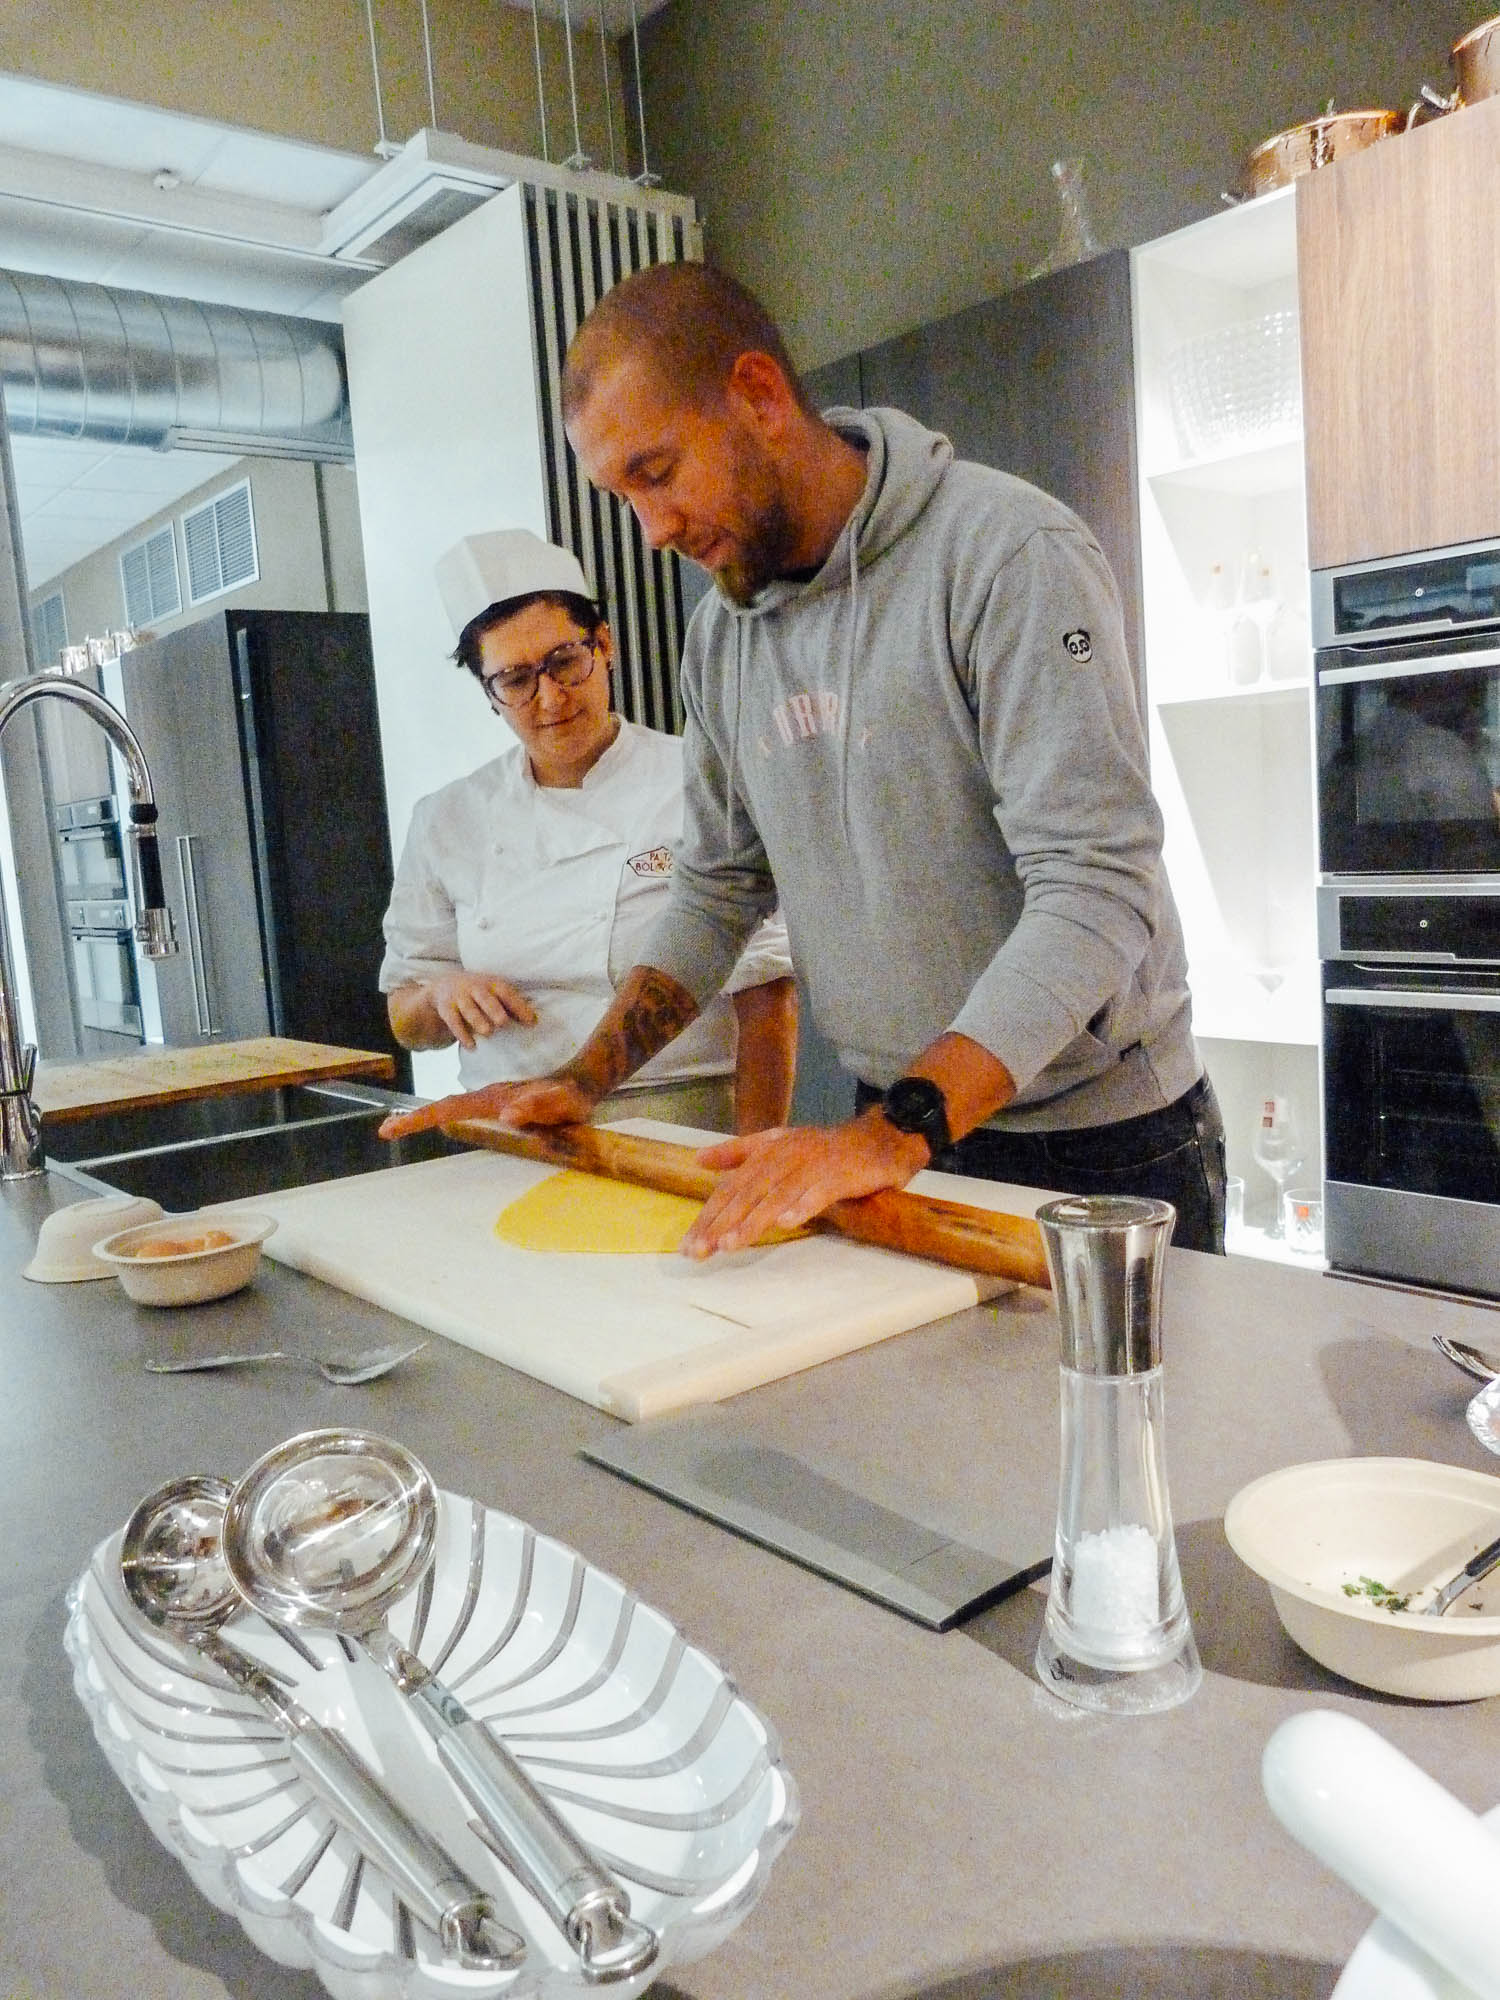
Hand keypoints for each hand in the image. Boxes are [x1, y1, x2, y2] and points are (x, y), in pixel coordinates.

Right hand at [378, 1075, 597, 1139]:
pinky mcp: (497, 1105)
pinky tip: (438, 1121)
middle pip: (445, 1107)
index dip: (423, 1117)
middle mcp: (488, 1098)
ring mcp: (491, 1101)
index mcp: (494, 1099)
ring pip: (453, 1108)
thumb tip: (507, 1116)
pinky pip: (466, 1111)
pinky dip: (446, 1116)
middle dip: (415, 1118)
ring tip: (400, 1125)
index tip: (394, 1125)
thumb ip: (535, 1107)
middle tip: (386, 1129)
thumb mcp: (557, 1104)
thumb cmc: (571, 1097)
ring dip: (426, 1116)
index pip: (452, 1108)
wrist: (581, 1084)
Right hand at [425, 971, 535, 1047]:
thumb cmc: (479, 994)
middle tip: (503, 1022)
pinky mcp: (446, 1008)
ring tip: (487, 1032)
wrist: (444, 984)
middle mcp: (474, 987)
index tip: (532, 1021)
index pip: (506, 993)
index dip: (518, 1006)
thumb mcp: (493, 994)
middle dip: (493, 1009)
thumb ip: (510, 1006)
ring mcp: (459, 997)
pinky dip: (461, 1034)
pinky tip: (471, 1046)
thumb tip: (534, 1021)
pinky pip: (453, 1021)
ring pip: (467, 1008)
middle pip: (484, 997)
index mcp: (491, 983)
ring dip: (477, 1020)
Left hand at [680, 1111, 929, 1258]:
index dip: (709, 1215)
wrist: (877, 1139)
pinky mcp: (839, 1175)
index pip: (731, 1187)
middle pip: (747, 1193)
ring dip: (753, 1221)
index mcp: (767, 1152)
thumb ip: (738, 1152)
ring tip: (731, 1244)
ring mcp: (812, 1165)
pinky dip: (802, 1207)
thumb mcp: (778, 1144)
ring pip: (777, 1196)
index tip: (690, 1244)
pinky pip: (818, 1193)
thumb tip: (698, 1159)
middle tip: (700, 1251)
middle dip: (721, 1224)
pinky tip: (787, 1224)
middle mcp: (784, 1156)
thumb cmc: (824, 1150)